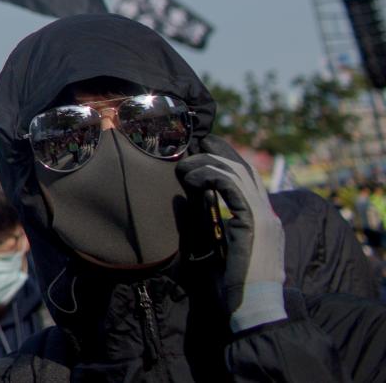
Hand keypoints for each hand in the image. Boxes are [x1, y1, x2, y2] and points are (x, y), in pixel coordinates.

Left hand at [178, 135, 285, 332]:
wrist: (252, 309)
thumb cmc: (233, 287)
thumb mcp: (219, 248)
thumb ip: (211, 224)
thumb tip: (193, 202)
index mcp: (264, 221)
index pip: (248, 180)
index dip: (227, 160)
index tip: (204, 149)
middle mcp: (269, 215)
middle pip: (246, 169)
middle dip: (219, 151)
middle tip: (196, 143)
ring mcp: (265, 217)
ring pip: (237, 171)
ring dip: (207, 163)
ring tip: (184, 167)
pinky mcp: (255, 222)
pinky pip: (231, 185)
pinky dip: (209, 176)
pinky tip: (192, 180)